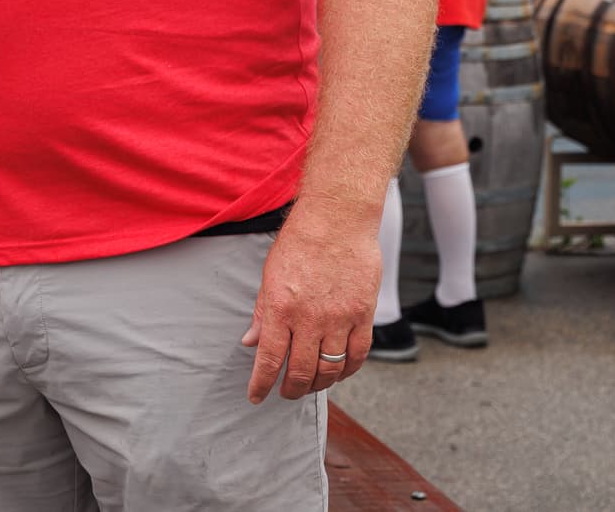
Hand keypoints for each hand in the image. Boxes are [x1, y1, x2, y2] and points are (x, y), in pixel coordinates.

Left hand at [241, 206, 379, 401]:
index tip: (256, 396)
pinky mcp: (363, 313)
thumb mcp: (270, 276)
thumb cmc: (299, 242)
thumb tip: (250, 342)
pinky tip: (339, 372)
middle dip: (291, 389)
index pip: (269, 359)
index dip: (261, 383)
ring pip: (330, 368)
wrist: (337, 218)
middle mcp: (310, 318)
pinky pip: (358, 355)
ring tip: (310, 384)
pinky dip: (348, 370)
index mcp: (281, 307)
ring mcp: (340, 318)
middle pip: (301, 371)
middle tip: (285, 393)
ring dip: (319, 383)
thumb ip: (263, 313)